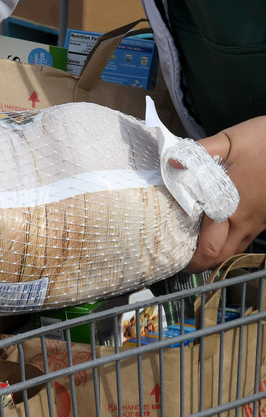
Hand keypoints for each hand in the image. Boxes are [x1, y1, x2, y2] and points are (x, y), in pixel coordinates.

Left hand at [184, 116, 265, 271]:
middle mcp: (246, 222)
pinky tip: (214, 228)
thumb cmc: (265, 141)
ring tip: (193, 243)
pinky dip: (228, 240)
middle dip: (200, 263)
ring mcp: (259, 222)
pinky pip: (245, 238)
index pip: (209, 250)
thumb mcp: (229, 141)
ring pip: (234, 250)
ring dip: (215, 252)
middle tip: (180, 255)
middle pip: (221, 258)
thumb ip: (198, 153)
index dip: (191, 261)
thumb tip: (171, 164)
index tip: (172, 257)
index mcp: (230, 209)